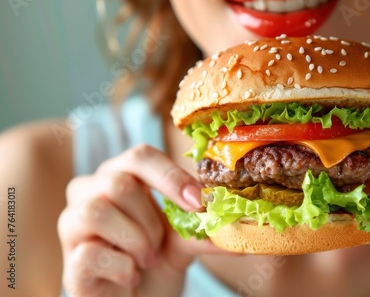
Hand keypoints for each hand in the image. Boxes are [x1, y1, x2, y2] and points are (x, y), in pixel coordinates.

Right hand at [58, 144, 229, 296]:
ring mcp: (72, 222)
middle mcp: (90, 190)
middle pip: (119, 183)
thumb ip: (201, 228)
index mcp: (121, 175)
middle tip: (159, 245)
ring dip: (135, 240)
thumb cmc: (155, 259)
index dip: (170, 176)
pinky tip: (129, 276)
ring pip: (97, 211)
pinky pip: (90, 253)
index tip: (198, 202)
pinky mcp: (69, 258)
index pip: (140, 156)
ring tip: (145, 259)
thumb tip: (237, 226)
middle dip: (151, 219)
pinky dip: (122, 268)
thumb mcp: (182, 240)